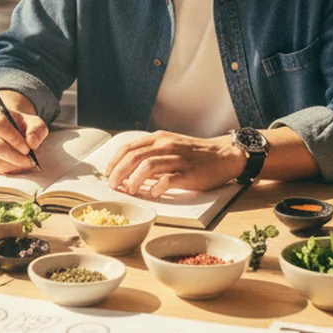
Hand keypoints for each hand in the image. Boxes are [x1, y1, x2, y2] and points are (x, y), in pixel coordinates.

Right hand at [0, 94, 47, 173]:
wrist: (11, 129)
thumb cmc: (22, 125)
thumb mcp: (34, 122)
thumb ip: (37, 130)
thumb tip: (32, 143)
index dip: (14, 139)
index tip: (27, 149)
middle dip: (15, 157)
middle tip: (30, 162)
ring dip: (12, 165)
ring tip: (25, 164)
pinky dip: (6, 170)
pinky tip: (17, 166)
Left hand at [103, 131, 245, 196]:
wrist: (224, 156)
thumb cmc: (196, 154)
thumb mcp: (171, 145)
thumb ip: (152, 154)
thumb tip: (130, 171)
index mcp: (159, 138)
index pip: (128, 147)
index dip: (114, 162)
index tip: (108, 174)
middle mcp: (166, 145)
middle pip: (133, 157)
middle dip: (118, 173)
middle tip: (114, 186)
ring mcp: (177, 159)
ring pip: (147, 166)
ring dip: (134, 180)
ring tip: (130, 191)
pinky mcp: (189, 173)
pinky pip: (168, 179)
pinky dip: (157, 187)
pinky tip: (153, 193)